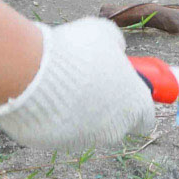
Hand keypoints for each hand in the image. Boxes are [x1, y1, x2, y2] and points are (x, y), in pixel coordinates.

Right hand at [0, 18, 157, 149]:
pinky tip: (44, 96)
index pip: (145, 118)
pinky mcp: (56, 145)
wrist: (33, 73)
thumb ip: (116, 45)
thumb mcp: (104, 33)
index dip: (136, 104)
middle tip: (89, 82)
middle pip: (116, 124)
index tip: (125, 90)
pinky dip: (56, 117)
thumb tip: (116, 49)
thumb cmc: (76, 52)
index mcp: (133, 106)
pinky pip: (59, 131)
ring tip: (61, 84)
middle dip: (106, 106)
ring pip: (87, 128)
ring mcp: (84, 140)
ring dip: (79, 111)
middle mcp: (113, 130)